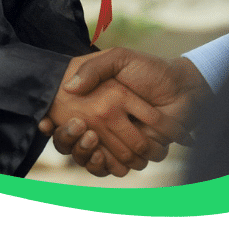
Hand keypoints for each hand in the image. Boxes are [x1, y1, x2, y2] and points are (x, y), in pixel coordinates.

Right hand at [40, 48, 208, 173]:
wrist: (183, 88)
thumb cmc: (150, 69)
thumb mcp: (119, 59)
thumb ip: (94, 68)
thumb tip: (68, 87)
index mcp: (95, 100)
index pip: (65, 118)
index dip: (53, 124)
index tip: (45, 122)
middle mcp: (102, 123)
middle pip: (73, 142)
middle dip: (69, 140)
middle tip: (76, 128)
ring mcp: (117, 139)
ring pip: (90, 158)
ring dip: (87, 154)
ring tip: (90, 139)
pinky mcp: (133, 153)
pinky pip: (112, 168)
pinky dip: (107, 166)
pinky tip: (102, 154)